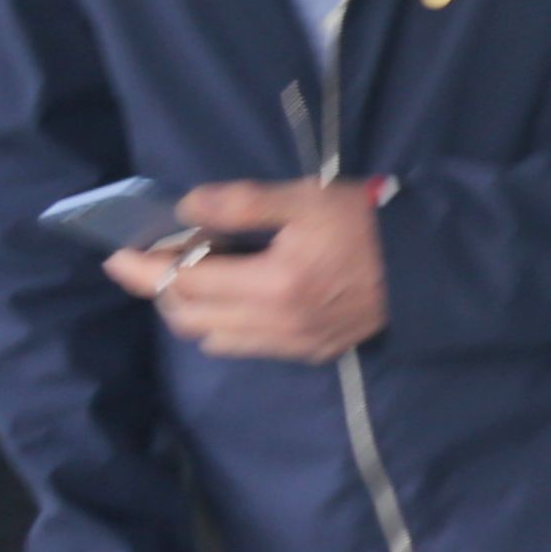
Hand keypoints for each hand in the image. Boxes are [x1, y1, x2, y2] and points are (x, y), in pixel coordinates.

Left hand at [107, 180, 383, 361]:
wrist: (432, 265)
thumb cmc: (368, 223)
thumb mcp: (307, 198)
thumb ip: (241, 202)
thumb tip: (186, 208)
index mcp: (275, 284)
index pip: (186, 282)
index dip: (145, 268)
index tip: (118, 254)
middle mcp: (277, 324)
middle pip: (190, 318)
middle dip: (164, 289)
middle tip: (165, 257)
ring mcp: (294, 344)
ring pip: (213, 339)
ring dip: (193, 311)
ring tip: (202, 278)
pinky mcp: (311, 353)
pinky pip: (246, 347)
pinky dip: (225, 326)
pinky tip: (240, 299)